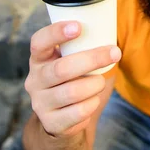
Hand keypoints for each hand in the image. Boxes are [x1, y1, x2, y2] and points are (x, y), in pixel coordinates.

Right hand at [24, 21, 120, 136]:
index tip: (78, 27)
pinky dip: (92, 104)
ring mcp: (40, 103)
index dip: (56, 33)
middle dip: (92, 59)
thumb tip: (109, 30)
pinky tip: (93, 100)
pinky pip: (78, 112)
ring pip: (72, 92)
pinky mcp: (50, 122)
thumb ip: (82, 47)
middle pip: (61, 68)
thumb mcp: (72, 61)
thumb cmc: (73, 81)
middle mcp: (35, 80)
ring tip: (100, 82)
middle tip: (114, 53)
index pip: (39, 42)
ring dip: (94, 85)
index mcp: (39, 59)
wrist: (61, 121)